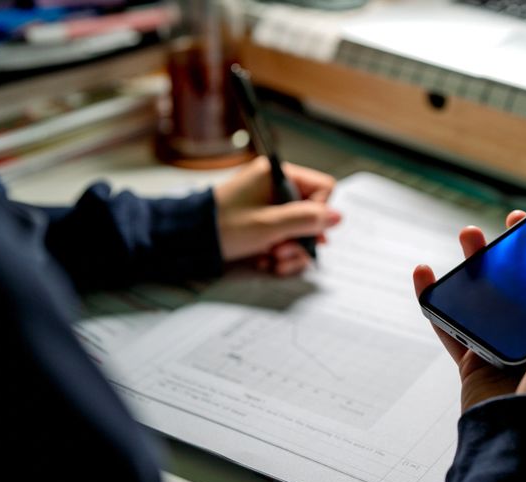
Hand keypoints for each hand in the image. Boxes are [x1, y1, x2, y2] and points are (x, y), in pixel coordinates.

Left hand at [213, 156, 340, 275]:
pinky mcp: (262, 221)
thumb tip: (338, 216)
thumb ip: (307, 220)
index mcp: (278, 175)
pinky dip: (278, 252)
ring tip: (271, 260)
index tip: (304, 232)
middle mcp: (275, 186)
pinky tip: (264, 261)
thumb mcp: (269, 225)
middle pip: (311, 213)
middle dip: (300, 239)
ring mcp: (269, 205)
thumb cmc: (223, 226)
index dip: (318, 214)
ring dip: (290, 250)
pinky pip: (284, 236)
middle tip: (281, 252)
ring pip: (299, 229)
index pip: (322, 188)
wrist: (188, 239)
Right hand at [413, 211, 525, 413]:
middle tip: (505, 229)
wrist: (524, 432)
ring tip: (468, 238)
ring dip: (472, 266)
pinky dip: (433, 302)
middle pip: (518, 284)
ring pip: (483, 297)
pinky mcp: (474, 361)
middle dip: (510, 252)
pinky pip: (449, 326)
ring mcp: (504, 348)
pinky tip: (426, 277)